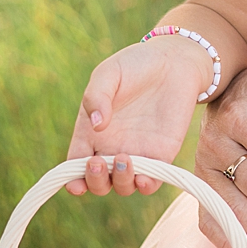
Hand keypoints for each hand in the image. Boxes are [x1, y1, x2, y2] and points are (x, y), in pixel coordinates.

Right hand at [65, 37, 212, 196]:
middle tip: (99, 161)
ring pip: (123, 185)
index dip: (72, 179)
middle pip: (97, 182)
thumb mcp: (110, 73)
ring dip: (120, 181)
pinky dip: (146, 186)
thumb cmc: (135, 65)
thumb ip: (97, 96)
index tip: (76, 182)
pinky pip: (152, 180)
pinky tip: (144, 178)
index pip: (74, 166)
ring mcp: (137, 153)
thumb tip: (97, 125)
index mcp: (90, 133)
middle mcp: (111, 148)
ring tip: (124, 158)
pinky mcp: (162, 154)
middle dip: (95, 181)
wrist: (174, 61)